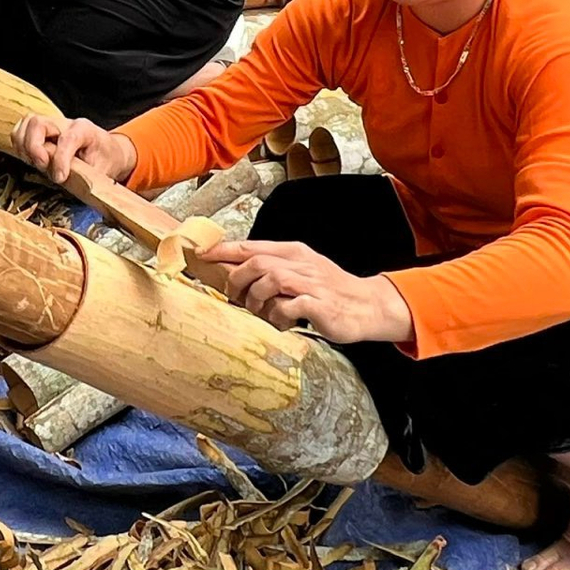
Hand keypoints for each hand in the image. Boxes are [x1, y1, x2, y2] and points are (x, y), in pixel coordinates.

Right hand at [12, 114, 136, 185]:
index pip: (67, 138)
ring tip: (37, 165)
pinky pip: (21, 132)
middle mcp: (65, 123)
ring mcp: (51, 125)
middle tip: (43, 167)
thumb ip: (86, 176)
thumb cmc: (106, 159)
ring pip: (25, 125)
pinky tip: (31, 161)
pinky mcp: (41, 132)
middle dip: (34, 148)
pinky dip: (20, 147)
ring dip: (24, 147)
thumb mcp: (103, 170)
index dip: (60, 159)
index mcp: (84, 130)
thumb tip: (69, 184)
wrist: (108, 151)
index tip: (60, 178)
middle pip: (37, 123)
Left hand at [205, 239, 411, 342]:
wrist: (367, 305)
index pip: (251, 246)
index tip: (202, 255)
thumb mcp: (301, 271)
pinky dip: (277, 316)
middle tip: (233, 296)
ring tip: (259, 312)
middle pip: (256, 262)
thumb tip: (235, 272)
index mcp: (293, 252)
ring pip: (269, 281)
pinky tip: (280, 323)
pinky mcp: (318, 304)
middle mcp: (300, 263)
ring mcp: (310, 283)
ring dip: (256, 299)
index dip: (224, 250)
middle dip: (237, 279)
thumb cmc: (329, 290)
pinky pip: (287, 307)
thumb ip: (272, 269)